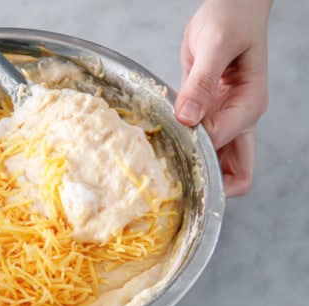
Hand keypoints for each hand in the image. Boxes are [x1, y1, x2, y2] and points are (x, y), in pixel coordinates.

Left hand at [175, 0, 272, 196]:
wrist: (229, 6)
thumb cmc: (231, 19)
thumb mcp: (215, 46)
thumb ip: (202, 83)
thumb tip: (189, 118)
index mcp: (249, 105)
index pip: (224, 144)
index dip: (197, 148)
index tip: (171, 141)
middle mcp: (239, 117)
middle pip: (236, 173)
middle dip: (210, 183)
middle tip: (176, 183)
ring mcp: (223, 117)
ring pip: (217, 161)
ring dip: (197, 168)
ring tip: (165, 168)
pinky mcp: (205, 110)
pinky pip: (197, 139)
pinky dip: (183, 146)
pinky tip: (160, 145)